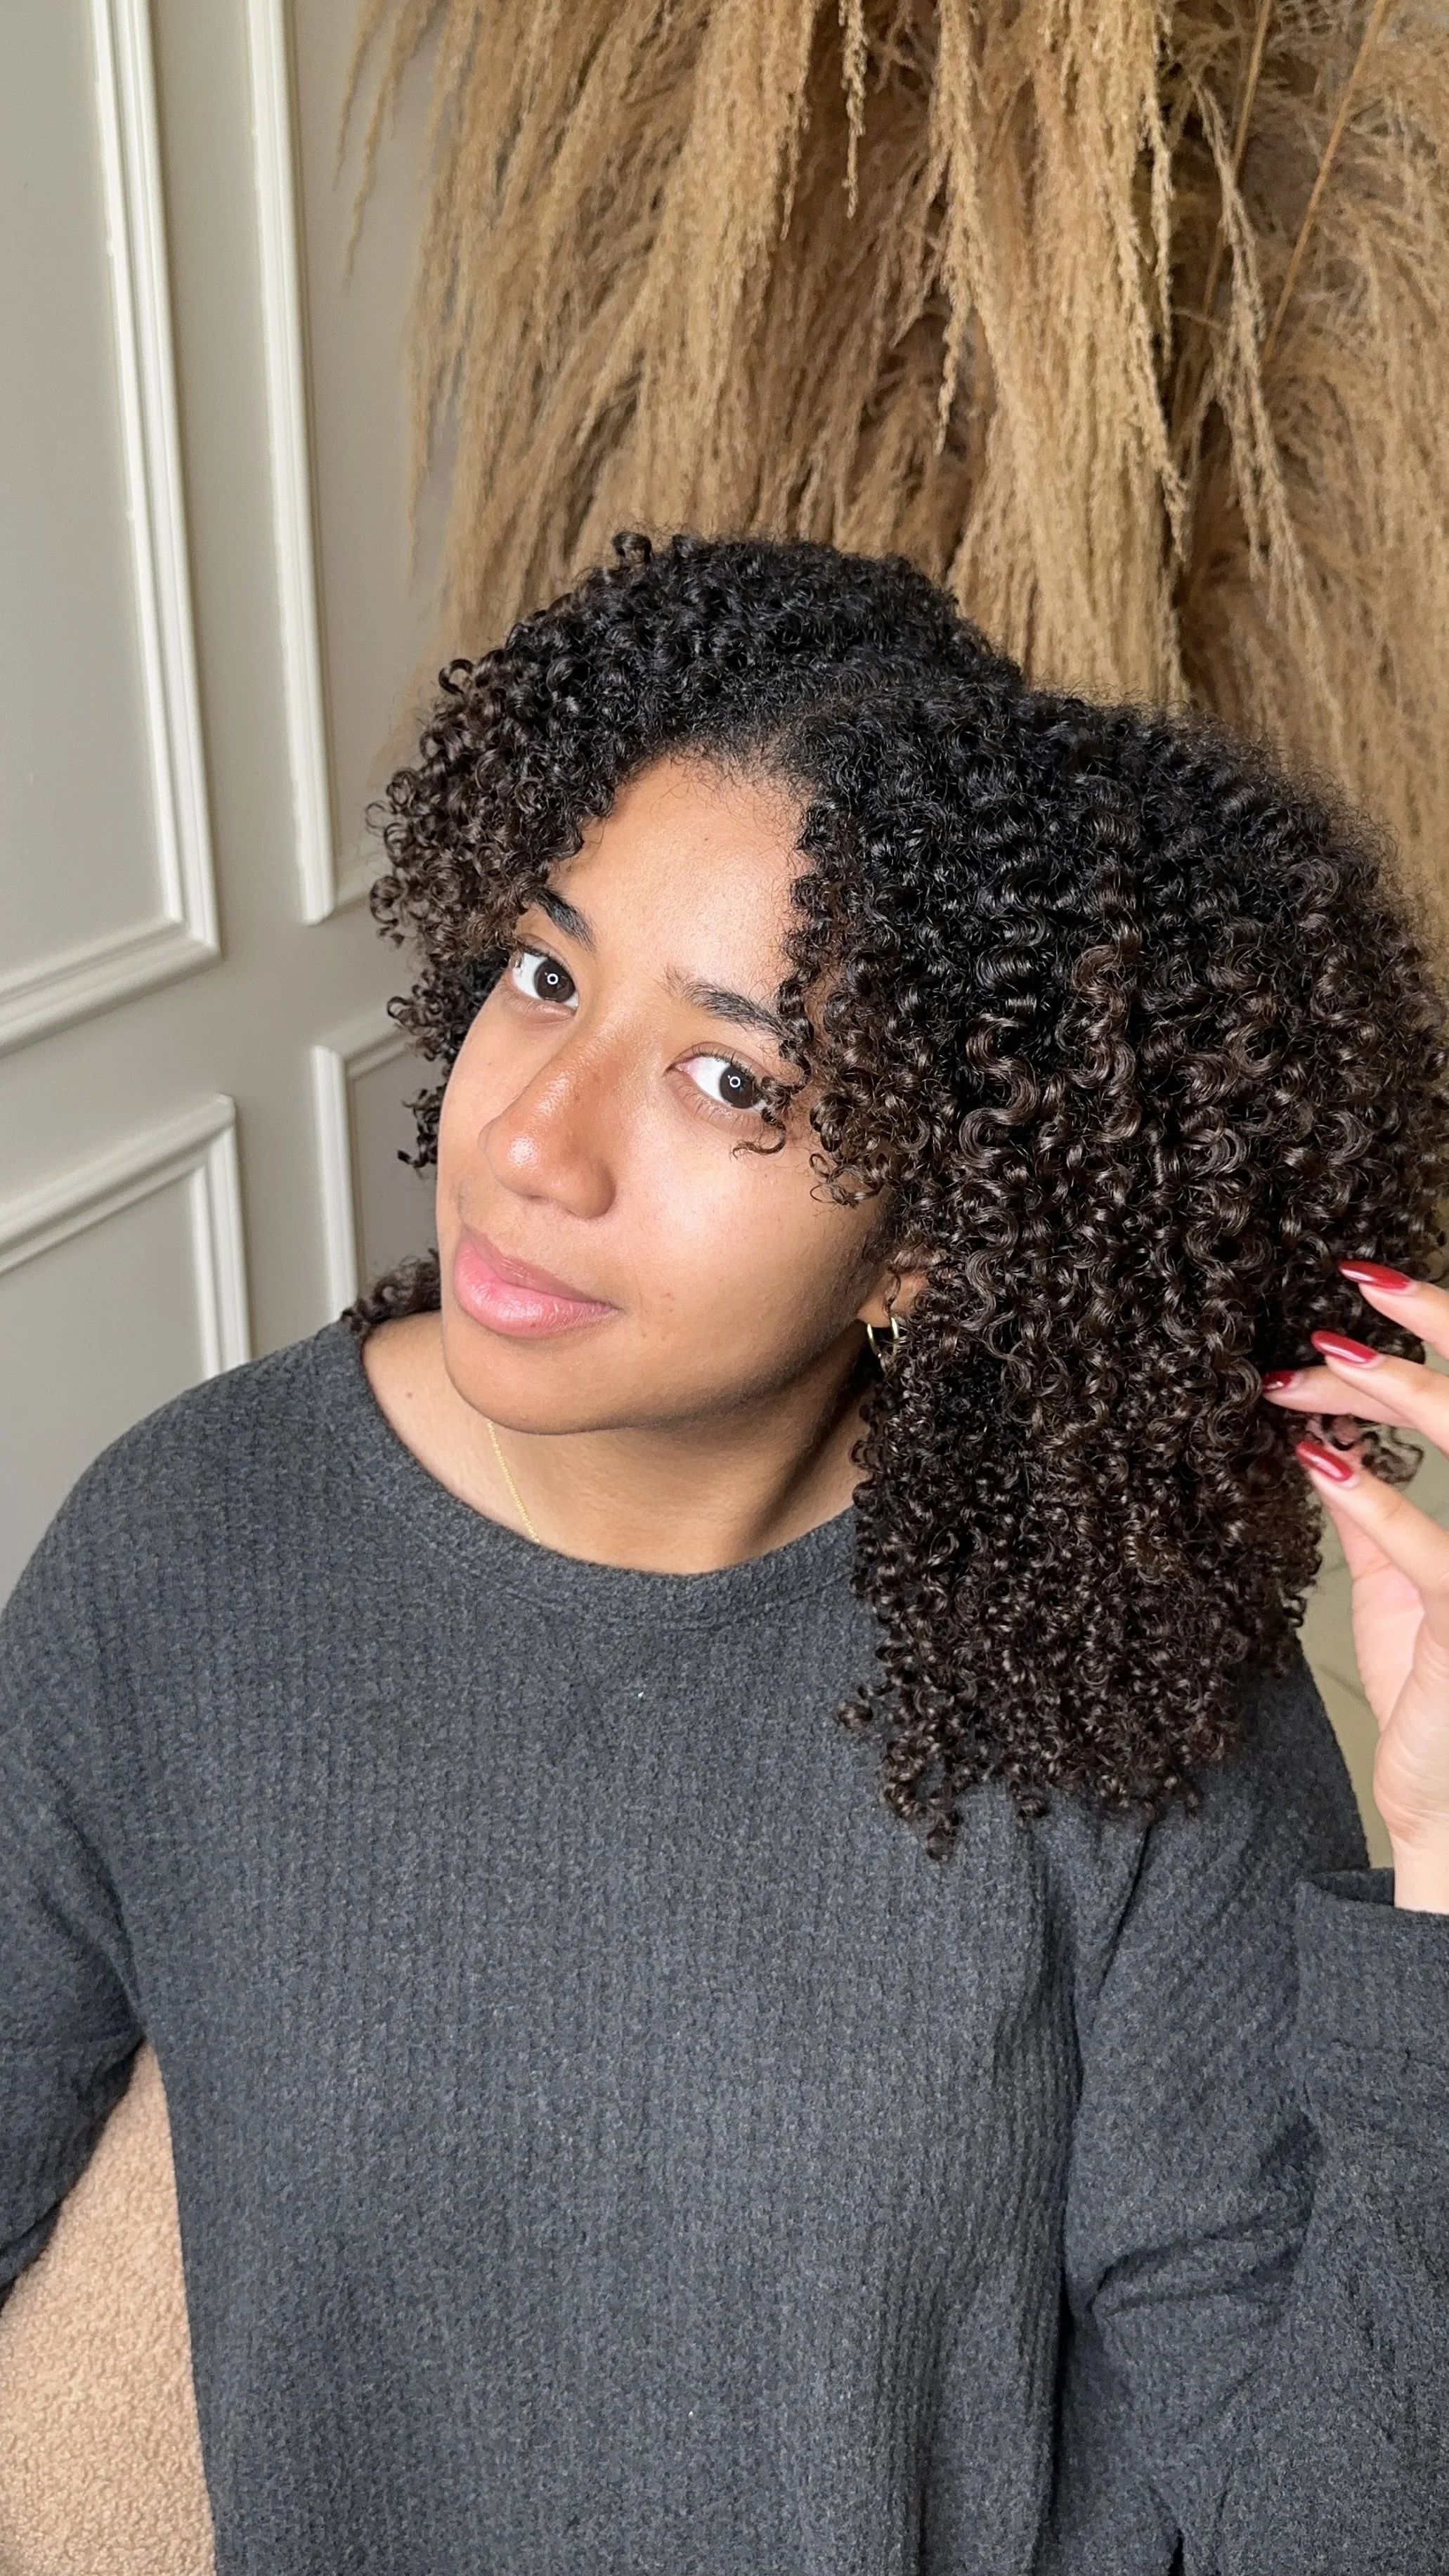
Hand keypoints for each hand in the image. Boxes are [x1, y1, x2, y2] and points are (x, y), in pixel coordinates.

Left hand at [1261, 1261, 1448, 1912]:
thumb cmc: (1432, 1703)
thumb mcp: (1400, 1588)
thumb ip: (1374, 1516)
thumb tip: (1322, 1434)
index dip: (1427, 1348)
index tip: (1347, 1312)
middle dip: (1439, 1328)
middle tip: (1360, 1280)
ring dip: (1403, 1394)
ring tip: (1322, 1356)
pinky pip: (1438, 1555)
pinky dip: (1377, 1500)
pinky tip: (1319, 1462)